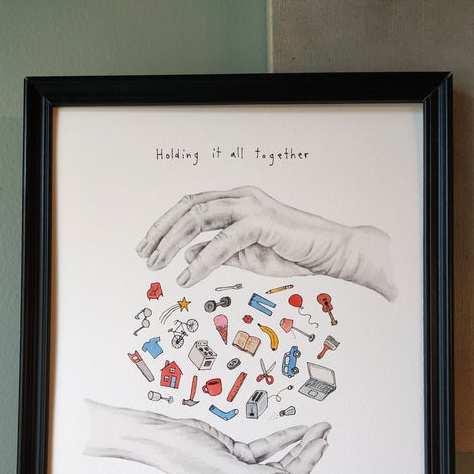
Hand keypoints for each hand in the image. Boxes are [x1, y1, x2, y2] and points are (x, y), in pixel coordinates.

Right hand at [84, 400, 329, 473]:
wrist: (160, 436)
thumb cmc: (181, 453)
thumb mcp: (218, 466)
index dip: (304, 466)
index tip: (319, 446)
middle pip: (284, 472)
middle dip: (307, 454)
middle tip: (324, 435)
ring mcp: (241, 470)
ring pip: (278, 459)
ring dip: (298, 444)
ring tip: (318, 430)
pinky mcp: (237, 454)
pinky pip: (266, 448)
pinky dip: (282, 438)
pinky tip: (298, 429)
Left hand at [137, 186, 395, 300]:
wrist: (329, 253)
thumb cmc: (292, 252)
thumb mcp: (245, 256)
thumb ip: (217, 252)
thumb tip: (188, 254)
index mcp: (235, 201)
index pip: (190, 207)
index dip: (165, 226)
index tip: (148, 248)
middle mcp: (240, 197)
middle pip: (188, 207)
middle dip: (161, 232)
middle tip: (145, 257)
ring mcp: (250, 205)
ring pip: (199, 217)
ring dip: (173, 242)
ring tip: (158, 265)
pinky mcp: (261, 221)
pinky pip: (223, 240)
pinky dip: (202, 259)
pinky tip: (188, 277)